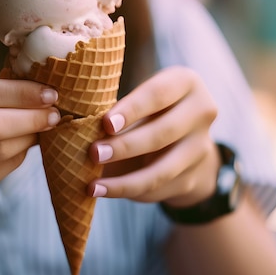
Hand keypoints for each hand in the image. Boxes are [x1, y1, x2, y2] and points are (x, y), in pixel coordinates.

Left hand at [87, 67, 219, 206]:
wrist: (184, 140)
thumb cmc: (149, 110)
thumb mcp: (141, 98)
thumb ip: (118, 107)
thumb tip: (73, 123)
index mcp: (185, 83)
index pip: (158, 94)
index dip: (132, 110)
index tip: (105, 123)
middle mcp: (202, 112)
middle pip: (162, 133)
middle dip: (125, 146)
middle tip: (94, 153)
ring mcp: (201, 148)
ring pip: (162, 169)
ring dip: (125, 180)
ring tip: (93, 184)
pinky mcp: (193, 177)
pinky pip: (158, 189)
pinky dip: (127, 192)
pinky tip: (103, 191)